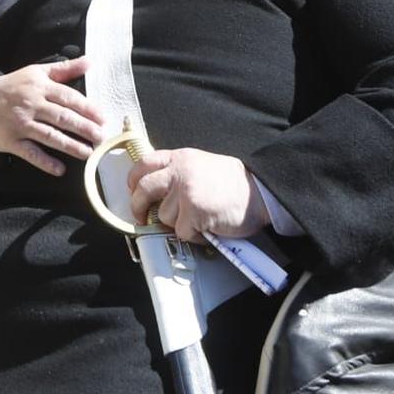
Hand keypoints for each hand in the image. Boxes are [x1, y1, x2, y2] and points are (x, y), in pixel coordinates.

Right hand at [0, 56, 106, 175]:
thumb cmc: (13, 86)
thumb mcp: (36, 72)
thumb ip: (63, 69)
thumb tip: (89, 62)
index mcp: (39, 87)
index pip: (68, 97)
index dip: (87, 108)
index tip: (102, 118)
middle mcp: (31, 104)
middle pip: (62, 117)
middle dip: (83, 128)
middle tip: (100, 137)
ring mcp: (20, 123)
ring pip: (49, 136)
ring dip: (70, 145)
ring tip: (87, 153)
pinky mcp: (11, 140)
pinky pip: (30, 153)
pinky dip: (45, 161)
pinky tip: (59, 169)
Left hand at [126, 147, 268, 242]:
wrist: (260, 193)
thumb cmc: (233, 184)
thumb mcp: (201, 166)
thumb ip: (178, 174)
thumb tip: (155, 193)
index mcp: (180, 158)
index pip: (145, 163)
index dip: (133, 180)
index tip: (133, 191)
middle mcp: (179, 171)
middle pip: (143, 189)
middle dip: (138, 206)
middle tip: (141, 217)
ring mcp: (185, 191)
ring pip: (163, 216)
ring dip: (178, 224)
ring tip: (199, 220)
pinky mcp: (194, 212)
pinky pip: (182, 232)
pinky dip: (194, 236)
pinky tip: (208, 229)